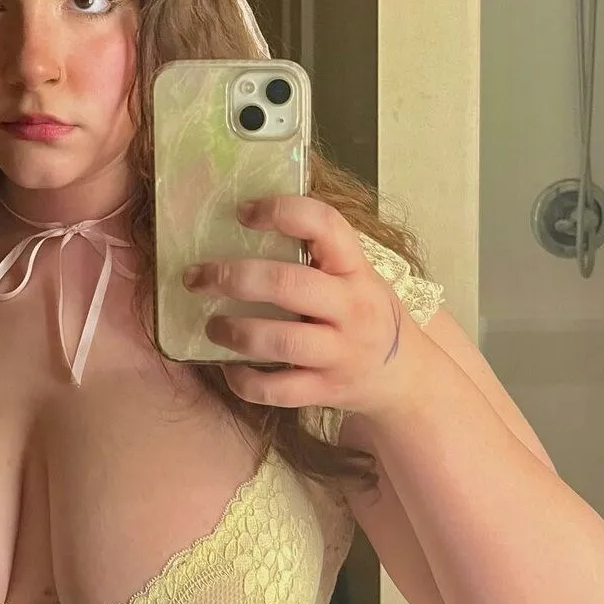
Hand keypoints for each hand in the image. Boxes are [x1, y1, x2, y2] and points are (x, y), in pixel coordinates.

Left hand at [182, 195, 419, 411]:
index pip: (325, 225)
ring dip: (236, 331)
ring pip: (281, 341)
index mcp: (355, 269)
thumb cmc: (364, 314)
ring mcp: (340, 353)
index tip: (243, 212)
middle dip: (234, 278)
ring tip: (212, 325)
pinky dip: (245, 380)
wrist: (406, 377)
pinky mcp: (325, 391)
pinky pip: (277, 390)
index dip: (281, 212)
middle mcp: (351, 308)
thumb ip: (316, 255)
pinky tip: (229, 367)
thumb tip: (243, 222)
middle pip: (288, 285)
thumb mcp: (354, 276)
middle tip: (197, 277)